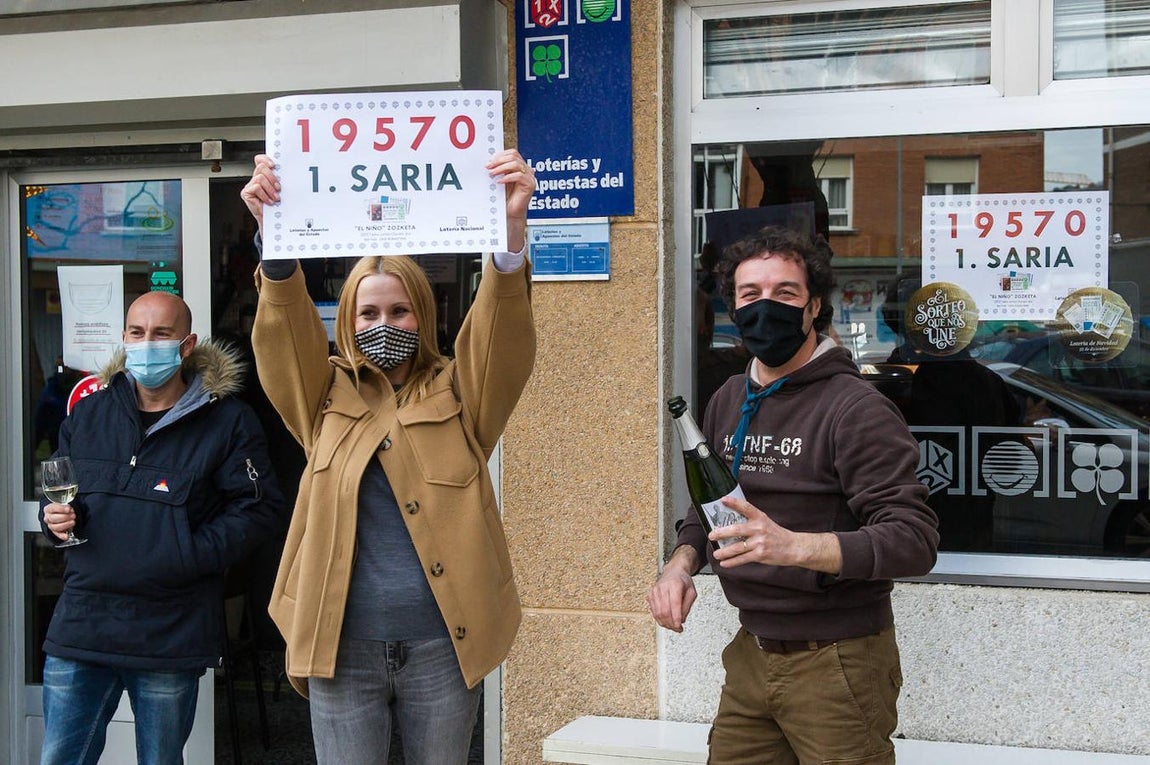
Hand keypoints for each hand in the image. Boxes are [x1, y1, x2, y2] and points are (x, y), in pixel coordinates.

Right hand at [42, 502, 76, 541]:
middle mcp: (48, 517)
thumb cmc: (63, 509)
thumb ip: (66, 506)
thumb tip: (70, 509)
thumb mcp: (64, 504)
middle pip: (53, 518)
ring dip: (65, 525)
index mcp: (49, 509)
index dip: (61, 508)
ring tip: (73, 522)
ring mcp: (51, 525)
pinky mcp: (55, 531)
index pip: (53, 508)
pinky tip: (66, 536)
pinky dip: (62, 536)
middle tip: (73, 515)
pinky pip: (57, 534)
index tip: (68, 509)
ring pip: (55, 527)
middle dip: (65, 517)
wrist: (63, 514)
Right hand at [240, 154, 279, 235]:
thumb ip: (279, 181)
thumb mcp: (279, 191)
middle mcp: (255, 179)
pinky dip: (265, 195)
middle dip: (272, 177)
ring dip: (270, 189)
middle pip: (261, 168)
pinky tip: (269, 201)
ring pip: (260, 178)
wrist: (271, 221)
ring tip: (275, 197)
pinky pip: (256, 188)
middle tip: (278, 187)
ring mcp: (250, 185)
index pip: (260, 160)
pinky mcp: (246, 193)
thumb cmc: (276, 205)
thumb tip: (285, 173)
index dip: (265, 159)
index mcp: (264, 175)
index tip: (274, 165)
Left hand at [487, 148, 534, 252]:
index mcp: (520, 167)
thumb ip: (498, 170)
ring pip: (516, 164)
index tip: (489, 162)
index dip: (500, 155)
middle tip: (488, 167)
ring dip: (501, 168)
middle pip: (514, 156)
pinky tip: (500, 182)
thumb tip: (488, 161)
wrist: (510, 214)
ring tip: (492, 174)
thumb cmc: (504, 199)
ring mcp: (529, 177)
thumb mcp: (499, 181)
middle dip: (499, 161)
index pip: (512, 153)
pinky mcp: (530, 185)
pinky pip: (519, 176)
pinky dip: (508, 177)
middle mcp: (526, 170)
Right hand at [647, 550, 697, 631]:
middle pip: (664, 611)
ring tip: (672, 626)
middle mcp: (663, 587)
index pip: (674, 605)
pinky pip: (653, 611)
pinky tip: (666, 621)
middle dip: (671, 623)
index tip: (679, 627)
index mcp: (675, 585)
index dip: (676, 618)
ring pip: (658, 613)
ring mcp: (655, 591)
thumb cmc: (683, 581)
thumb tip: (681, 620)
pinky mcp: (650, 595)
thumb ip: (687, 606)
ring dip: (665, 623)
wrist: (673, 571)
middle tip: (678, 629)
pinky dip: (659, 619)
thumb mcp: (692, 592)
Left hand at [710, 496, 842, 574]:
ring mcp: (759, 542)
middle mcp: (759, 529)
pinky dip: (732, 562)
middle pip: (736, 530)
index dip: (734, 503)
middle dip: (721, 533)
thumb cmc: (776, 535)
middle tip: (712, 535)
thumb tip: (730, 523)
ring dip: (724, 551)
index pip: (746, 507)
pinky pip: (743, 559)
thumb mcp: (765, 522)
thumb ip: (751, 521)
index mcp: (760, 518)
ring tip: (716, 553)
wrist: (793, 547)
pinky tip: (725, 563)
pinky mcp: (760, 555)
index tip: (723, 500)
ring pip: (737, 547)